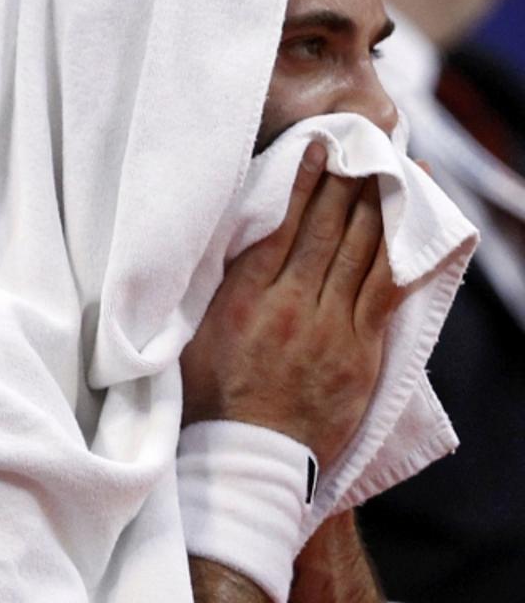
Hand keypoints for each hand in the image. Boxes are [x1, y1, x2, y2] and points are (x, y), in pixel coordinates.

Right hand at [180, 142, 403, 465]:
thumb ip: (212, 291)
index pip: (280, 226)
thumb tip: (219, 246)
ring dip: (374, 207)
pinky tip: (410, 227)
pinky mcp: (360, 350)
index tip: (315, 150)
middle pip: (325, 230)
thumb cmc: (212, 399)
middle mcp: (290, 305)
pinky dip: (400, 254)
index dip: (302, 184)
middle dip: (343, 184)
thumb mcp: (192, 337)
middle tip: (358, 146)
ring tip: (387, 172)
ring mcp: (330, 327)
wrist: (249, 456)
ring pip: (359, 252)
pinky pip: (386, 291)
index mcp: (244, 299)